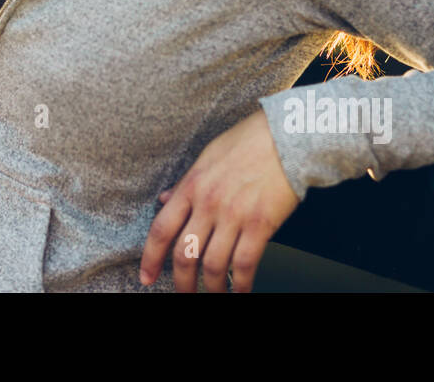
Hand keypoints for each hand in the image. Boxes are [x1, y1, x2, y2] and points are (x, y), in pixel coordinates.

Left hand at [140, 107, 299, 291]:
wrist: (287, 137)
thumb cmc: (249, 141)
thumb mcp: (208, 156)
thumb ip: (185, 183)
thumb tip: (165, 200)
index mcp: (192, 186)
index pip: (161, 229)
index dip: (150, 258)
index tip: (146, 277)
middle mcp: (208, 203)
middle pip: (184, 254)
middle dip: (181, 282)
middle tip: (183, 294)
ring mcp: (234, 215)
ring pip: (213, 265)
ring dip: (211, 288)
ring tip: (213, 296)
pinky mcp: (260, 225)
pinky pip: (243, 264)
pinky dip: (240, 284)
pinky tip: (240, 291)